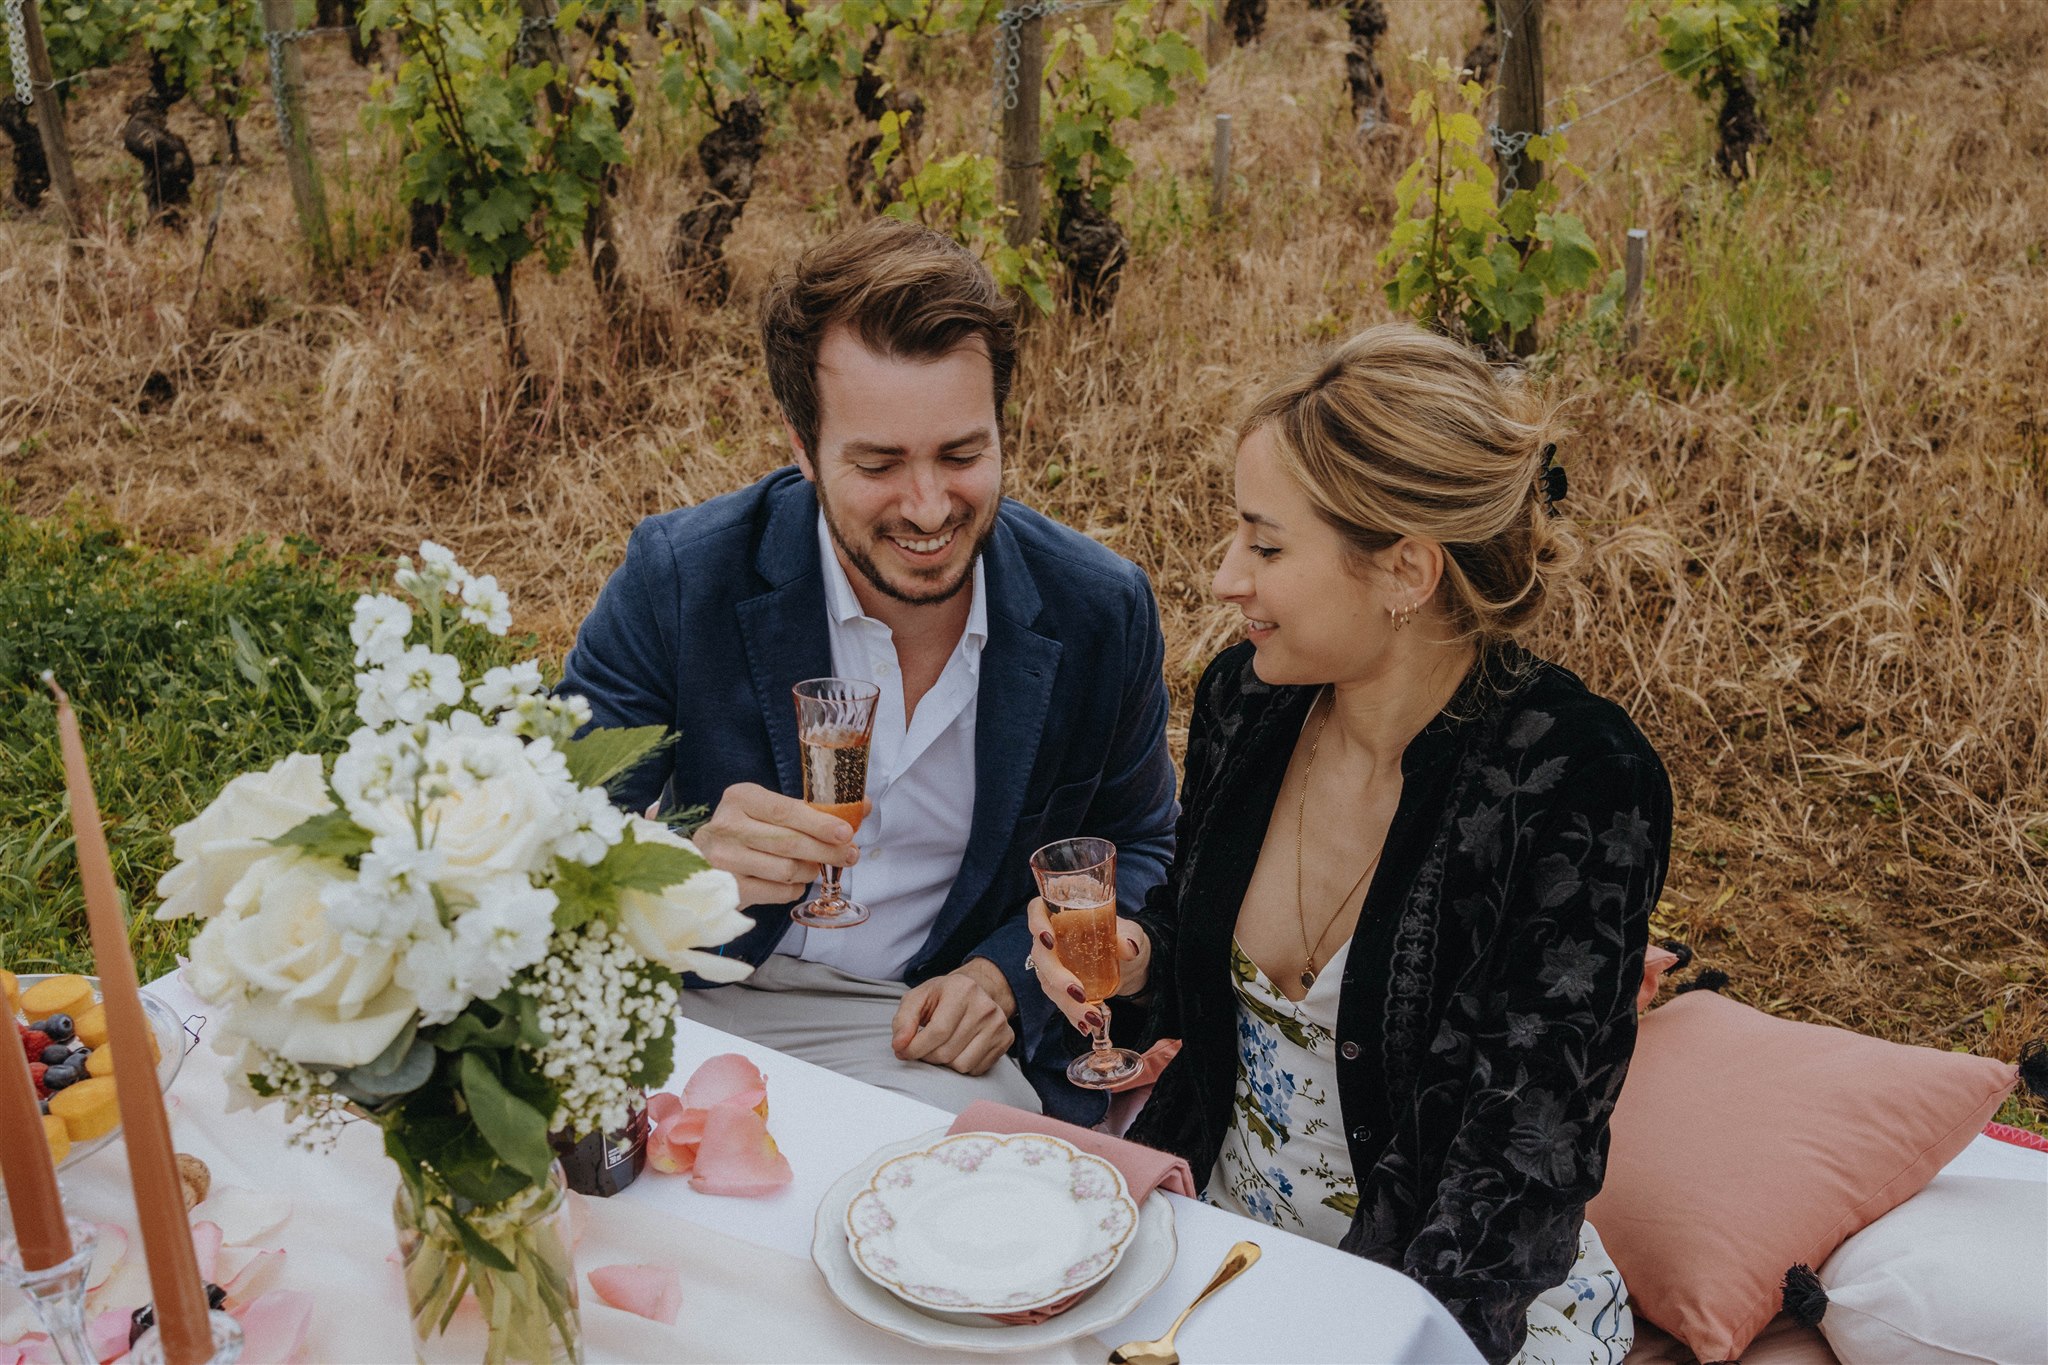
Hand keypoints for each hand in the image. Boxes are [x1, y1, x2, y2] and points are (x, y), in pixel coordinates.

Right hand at [693, 782, 865, 908]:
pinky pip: (776, 891)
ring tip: (814, 867)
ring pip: (786, 870)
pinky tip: (794, 882)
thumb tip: (864, 807)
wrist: (702, 860)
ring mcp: (724, 859)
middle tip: (850, 855)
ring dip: (809, 871)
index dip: (819, 823)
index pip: (785, 810)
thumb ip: (812, 809)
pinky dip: (793, 889)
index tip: (846, 832)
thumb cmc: (747, 831)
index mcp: (741, 798)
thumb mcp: (770, 811)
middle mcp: (727, 826)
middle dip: (826, 851)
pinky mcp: (727, 888)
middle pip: (789, 842)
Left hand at [890, 963, 1016, 1075]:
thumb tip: (900, 1045)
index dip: (915, 1048)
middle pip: (947, 1052)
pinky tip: (958, 1048)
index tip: (903, 1051)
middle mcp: (985, 1007)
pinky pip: (976, 1069)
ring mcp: (999, 1024)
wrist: (978, 990)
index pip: (936, 1032)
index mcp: (962, 990)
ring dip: (944, 1062)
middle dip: (927, 1056)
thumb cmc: (944, 996)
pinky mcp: (1005, 1039)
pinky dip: (961, 1065)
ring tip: (942, 1046)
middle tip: (923, 1047)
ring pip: (961, 1065)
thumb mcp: (918, 998)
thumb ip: (903, 1020)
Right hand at [1025, 897, 1148, 1032]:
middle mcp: (1051, 938)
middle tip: (1078, 992)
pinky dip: (1072, 1014)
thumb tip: (1129, 948)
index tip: (1048, 940)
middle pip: (1041, 955)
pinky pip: (1059, 1000)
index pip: (1037, 911)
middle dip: (1056, 977)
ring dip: (1066, 1003)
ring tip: (1092, 1017)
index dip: (1036, 923)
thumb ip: (1129, 938)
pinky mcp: (1059, 985)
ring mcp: (1052, 963)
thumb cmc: (1124, 937)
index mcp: (1062, 915)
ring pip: (1048, 982)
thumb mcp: (1131, 933)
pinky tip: (1085, 1026)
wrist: (1128, 961)